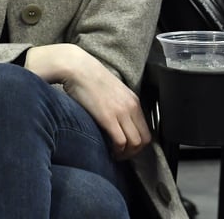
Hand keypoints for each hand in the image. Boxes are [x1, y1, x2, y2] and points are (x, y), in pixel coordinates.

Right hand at [25, 44, 149, 159]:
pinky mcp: (108, 117)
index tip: (127, 148)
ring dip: (125, 154)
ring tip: (114, 155)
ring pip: (134, 143)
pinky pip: (120, 141)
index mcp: (133, 100)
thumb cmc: (87, 77)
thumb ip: (117, 104)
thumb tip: (115, 121)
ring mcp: (121, 112)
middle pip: (143, 139)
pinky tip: (108, 150)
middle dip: (134, 152)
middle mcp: (131, 107)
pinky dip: (117, 150)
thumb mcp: (110, 90)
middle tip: (121, 155)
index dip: (138, 144)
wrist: (77, 67)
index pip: (146, 130)